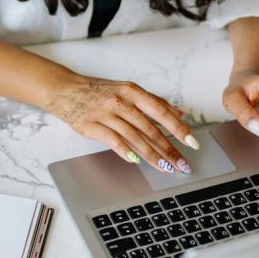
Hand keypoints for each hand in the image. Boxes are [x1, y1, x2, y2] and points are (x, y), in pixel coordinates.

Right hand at [45, 76, 198, 172]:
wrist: (66, 90)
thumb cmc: (98, 92)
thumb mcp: (127, 90)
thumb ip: (153, 102)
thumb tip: (179, 113)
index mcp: (132, 92)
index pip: (161, 112)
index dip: (178, 128)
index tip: (192, 142)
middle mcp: (121, 102)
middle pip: (150, 129)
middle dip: (169, 149)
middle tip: (182, 164)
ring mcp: (106, 114)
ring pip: (134, 137)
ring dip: (152, 155)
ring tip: (165, 167)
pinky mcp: (92, 126)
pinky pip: (112, 140)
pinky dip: (125, 151)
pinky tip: (136, 161)